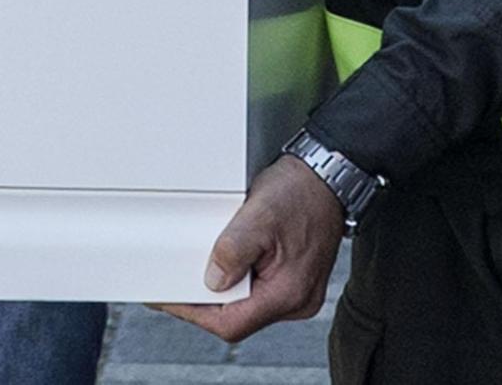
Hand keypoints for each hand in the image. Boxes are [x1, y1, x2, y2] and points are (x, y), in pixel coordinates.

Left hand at [156, 155, 345, 343]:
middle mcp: (296, 301)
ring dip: (224, 286)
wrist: (329, 177)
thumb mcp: (259, 214)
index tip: (172, 299)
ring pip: (248, 304)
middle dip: (207, 299)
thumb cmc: (300, 192)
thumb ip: (233, 251)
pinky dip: (239, 278)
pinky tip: (231, 260)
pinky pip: (258, 291)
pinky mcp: (294, 281)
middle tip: (182, 279)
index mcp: (288, 292)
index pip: (232, 323)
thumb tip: (212, 281)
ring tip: (208, 263)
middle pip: (238, 316)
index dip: (195, 313)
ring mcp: (297, 293)